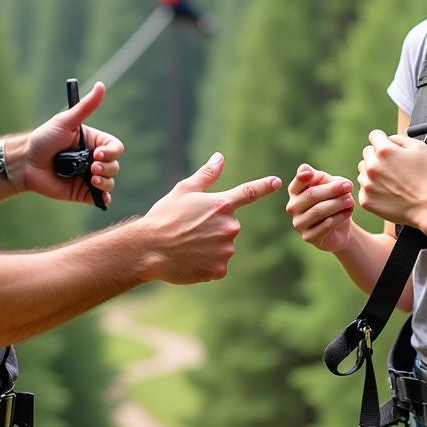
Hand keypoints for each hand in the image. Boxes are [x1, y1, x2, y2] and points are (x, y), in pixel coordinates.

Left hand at [22, 82, 123, 204]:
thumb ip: (85, 107)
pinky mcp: (82, 192)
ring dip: (106, 182)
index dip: (111, 151)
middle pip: (114, 165)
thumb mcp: (66, 121)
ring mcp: (89, 177)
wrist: (25, 163)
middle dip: (107, 167)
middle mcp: (94, 160)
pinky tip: (100, 196)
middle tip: (92, 168)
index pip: (115, 147)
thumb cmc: (43, 139)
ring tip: (92, 180)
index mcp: (94, 142)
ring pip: (110, 181)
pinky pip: (100, 198)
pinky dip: (105, 198)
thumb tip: (100, 85)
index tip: (98, 153)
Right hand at [144, 153, 281, 283]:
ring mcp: (226, 250)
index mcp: (222, 204)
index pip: (249, 192)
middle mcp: (230, 227)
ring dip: (210, 246)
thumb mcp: (183, 190)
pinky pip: (218, 265)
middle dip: (214, 226)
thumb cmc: (164, 216)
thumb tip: (220, 157)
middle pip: (229, 225)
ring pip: (223, 246)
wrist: (148, 248)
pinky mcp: (220, 270)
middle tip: (190, 229)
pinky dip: (207, 263)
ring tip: (187, 245)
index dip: (265, 186)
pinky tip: (190, 259)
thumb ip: (207, 175)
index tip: (278, 182)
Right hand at [286, 164, 354, 251]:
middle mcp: (293, 207)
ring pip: (318, 211)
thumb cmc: (333, 201)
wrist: (340, 227)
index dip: (303, 177)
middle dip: (331, 190)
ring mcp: (299, 223)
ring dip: (337, 204)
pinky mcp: (309, 237)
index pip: (298, 181)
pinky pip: (325, 225)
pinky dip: (339, 217)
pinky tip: (349, 212)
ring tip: (351, 200)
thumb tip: (309, 173)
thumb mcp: (330, 185)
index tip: (313, 174)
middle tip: (349, 186)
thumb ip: (322, 178)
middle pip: (311, 195)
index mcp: (295, 191)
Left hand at [357, 130, 426, 228]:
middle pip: (367, 153)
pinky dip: (372, 190)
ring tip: (390, 181)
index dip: (384, 140)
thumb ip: (400, 138)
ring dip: (373, 173)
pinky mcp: (366, 200)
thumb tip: (389, 139)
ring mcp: (367, 184)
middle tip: (393, 167)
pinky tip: (387, 192)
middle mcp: (372, 166)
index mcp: (384, 151)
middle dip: (378, 157)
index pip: (374, 136)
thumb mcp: (420, 148)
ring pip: (363, 171)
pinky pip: (363, 189)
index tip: (389, 148)